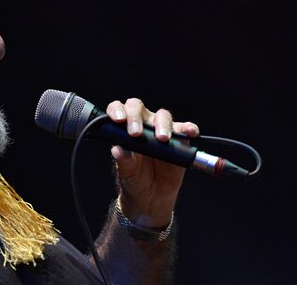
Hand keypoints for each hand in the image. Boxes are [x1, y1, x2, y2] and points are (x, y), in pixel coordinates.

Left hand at [106, 98, 199, 228]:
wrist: (151, 198)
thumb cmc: (134, 180)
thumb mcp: (126, 173)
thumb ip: (123, 161)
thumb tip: (117, 150)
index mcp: (124, 130)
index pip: (120, 111)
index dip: (117, 110)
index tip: (118, 120)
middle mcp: (142, 125)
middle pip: (139, 108)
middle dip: (137, 117)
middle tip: (136, 134)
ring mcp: (161, 131)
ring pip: (163, 116)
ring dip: (162, 124)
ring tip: (162, 138)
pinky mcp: (179, 141)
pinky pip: (185, 129)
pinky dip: (188, 128)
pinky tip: (189, 132)